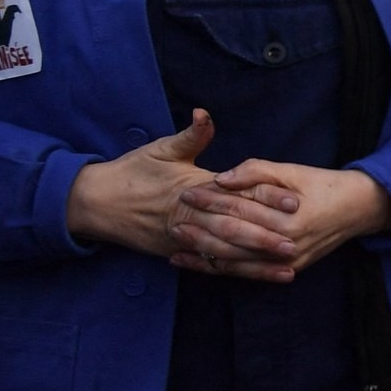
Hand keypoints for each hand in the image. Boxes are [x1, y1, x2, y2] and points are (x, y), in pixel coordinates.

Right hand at [63, 111, 286, 272]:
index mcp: (192, 189)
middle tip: (296, 241)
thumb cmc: (131, 172)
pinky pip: (209, 265)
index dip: (265, 197)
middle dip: (265, 237)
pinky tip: (258, 276)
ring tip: (288, 266)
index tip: (293, 200)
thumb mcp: (160, 149)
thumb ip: (190, 136)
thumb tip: (204, 114)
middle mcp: (189, 217)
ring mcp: (182, 239)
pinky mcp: (175, 253)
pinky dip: (234, 271)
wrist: (94, 202)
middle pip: (232, 229)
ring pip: (223, 252)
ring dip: (256, 261)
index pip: (234, 194)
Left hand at [177, 160, 390, 279]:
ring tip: (176, 244)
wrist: (358, 209)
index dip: (211, 199)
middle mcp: (287, 243)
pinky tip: (198, 262)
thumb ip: (256, 172)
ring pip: (236, 261)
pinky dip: (219, 268)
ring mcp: (287, 261)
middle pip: (233, 237)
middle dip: (200, 227)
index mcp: (288, 217)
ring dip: (203, 253)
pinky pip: (247, 272)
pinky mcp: (287, 270)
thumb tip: (221, 178)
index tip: (185, 192)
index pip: (240, 208)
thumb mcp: (292, 171)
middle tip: (172, 219)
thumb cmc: (323, 185)